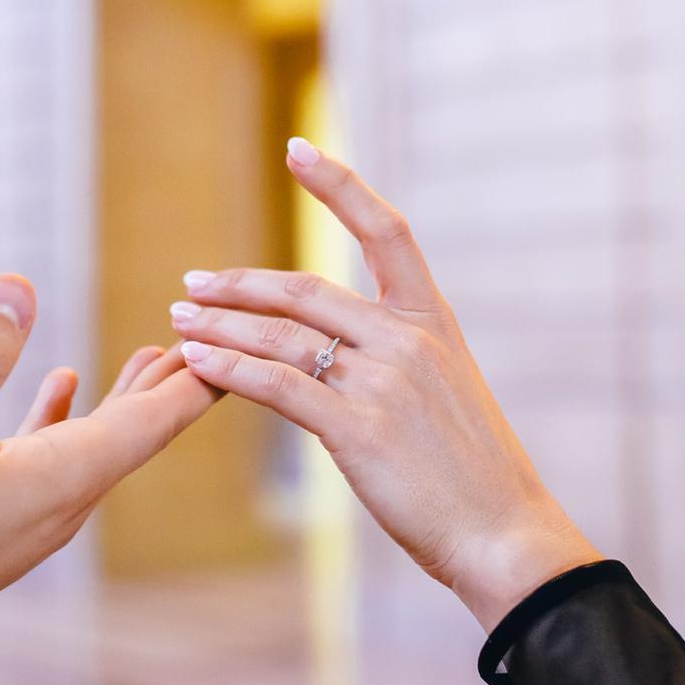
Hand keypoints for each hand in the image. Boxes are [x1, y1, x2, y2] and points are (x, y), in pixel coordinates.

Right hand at [0, 275, 214, 684]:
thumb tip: (18, 284)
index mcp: (62, 476)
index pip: (155, 420)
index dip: (198, 375)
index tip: (240, 332)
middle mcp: (62, 499)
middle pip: (142, 430)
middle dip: (179, 378)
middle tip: (220, 329)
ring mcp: (31, 511)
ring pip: (103, 442)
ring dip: (132, 395)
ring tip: (159, 353)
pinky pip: (54, 455)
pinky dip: (70, 414)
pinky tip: (62, 383)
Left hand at [170, 142, 600, 630]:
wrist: (505, 535)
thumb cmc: (474, 477)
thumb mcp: (449, 395)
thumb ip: (400, 362)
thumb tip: (349, 355)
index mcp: (433, 322)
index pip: (386, 230)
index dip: (340, 186)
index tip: (298, 149)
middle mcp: (407, 340)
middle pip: (306, 290)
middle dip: (240, 285)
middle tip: (193, 284)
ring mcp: (383, 381)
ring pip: (282, 336)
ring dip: (221, 327)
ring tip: (179, 323)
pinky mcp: (357, 428)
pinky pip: (277, 385)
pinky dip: (229, 369)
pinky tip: (196, 362)